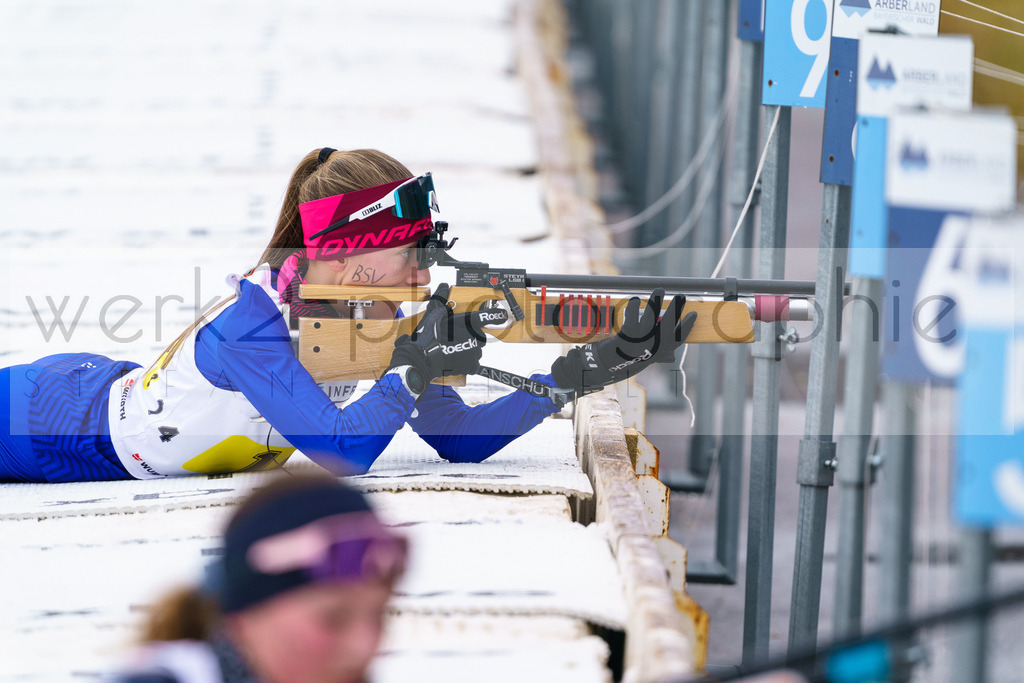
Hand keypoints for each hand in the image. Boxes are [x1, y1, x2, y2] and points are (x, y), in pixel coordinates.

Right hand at [387, 283, 507, 394]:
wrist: (424, 357)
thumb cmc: (429, 335)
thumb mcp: (433, 313)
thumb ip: (441, 299)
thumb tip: (444, 286)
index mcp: (468, 322)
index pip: (488, 316)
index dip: (497, 315)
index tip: (503, 315)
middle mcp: (474, 336)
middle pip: (479, 335)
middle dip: (471, 336)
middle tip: (457, 338)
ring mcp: (474, 351)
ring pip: (477, 349)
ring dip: (469, 349)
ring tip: (455, 349)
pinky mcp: (471, 365)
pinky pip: (474, 363)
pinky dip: (467, 362)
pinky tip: (457, 359)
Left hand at [550, 289, 695, 395]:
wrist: (603, 368)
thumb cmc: (623, 362)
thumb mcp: (642, 357)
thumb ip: (652, 346)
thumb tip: (660, 326)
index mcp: (657, 354)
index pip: (677, 340)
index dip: (686, 327)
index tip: (692, 315)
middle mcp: (650, 349)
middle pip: (667, 326)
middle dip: (676, 309)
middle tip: (682, 296)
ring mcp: (638, 342)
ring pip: (651, 318)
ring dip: (656, 301)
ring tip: (661, 290)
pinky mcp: (626, 336)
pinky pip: (633, 316)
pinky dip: (635, 306)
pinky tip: (636, 299)